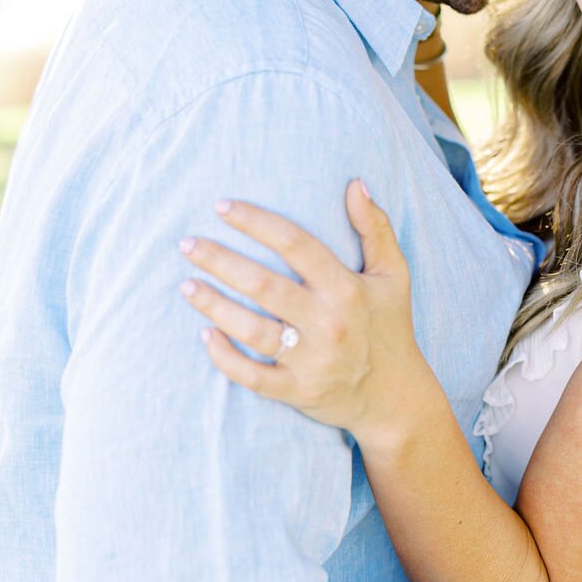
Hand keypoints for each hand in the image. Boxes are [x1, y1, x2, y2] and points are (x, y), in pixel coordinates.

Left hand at [179, 182, 428, 438]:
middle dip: (220, 261)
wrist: (396, 397)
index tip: (222, 207)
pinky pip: (253, 377)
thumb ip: (375, 227)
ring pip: (252, 330)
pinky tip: (205, 336)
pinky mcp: (298, 391)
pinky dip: (226, 359)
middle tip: (188, 244)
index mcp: (347, 288)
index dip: (256, 222)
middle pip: (264, 285)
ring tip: (186, 285)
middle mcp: (328, 322)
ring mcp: (312, 359)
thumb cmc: (390, 326)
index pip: (295, 244)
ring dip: (214, 306)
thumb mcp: (394, 274)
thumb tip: (355, 183)